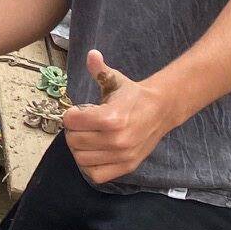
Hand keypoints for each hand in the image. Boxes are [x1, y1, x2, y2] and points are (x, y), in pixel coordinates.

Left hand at [61, 50, 175, 183]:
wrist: (160, 111)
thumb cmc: (132, 96)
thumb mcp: (115, 80)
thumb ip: (99, 69)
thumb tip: (92, 54)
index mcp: (111, 117)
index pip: (71, 121)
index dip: (70, 115)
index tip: (77, 111)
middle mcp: (117, 139)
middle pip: (74, 141)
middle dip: (73, 131)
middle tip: (81, 125)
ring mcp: (122, 156)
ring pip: (81, 159)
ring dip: (79, 148)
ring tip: (86, 137)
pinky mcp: (127, 167)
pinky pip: (96, 175)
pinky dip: (90, 166)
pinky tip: (93, 152)